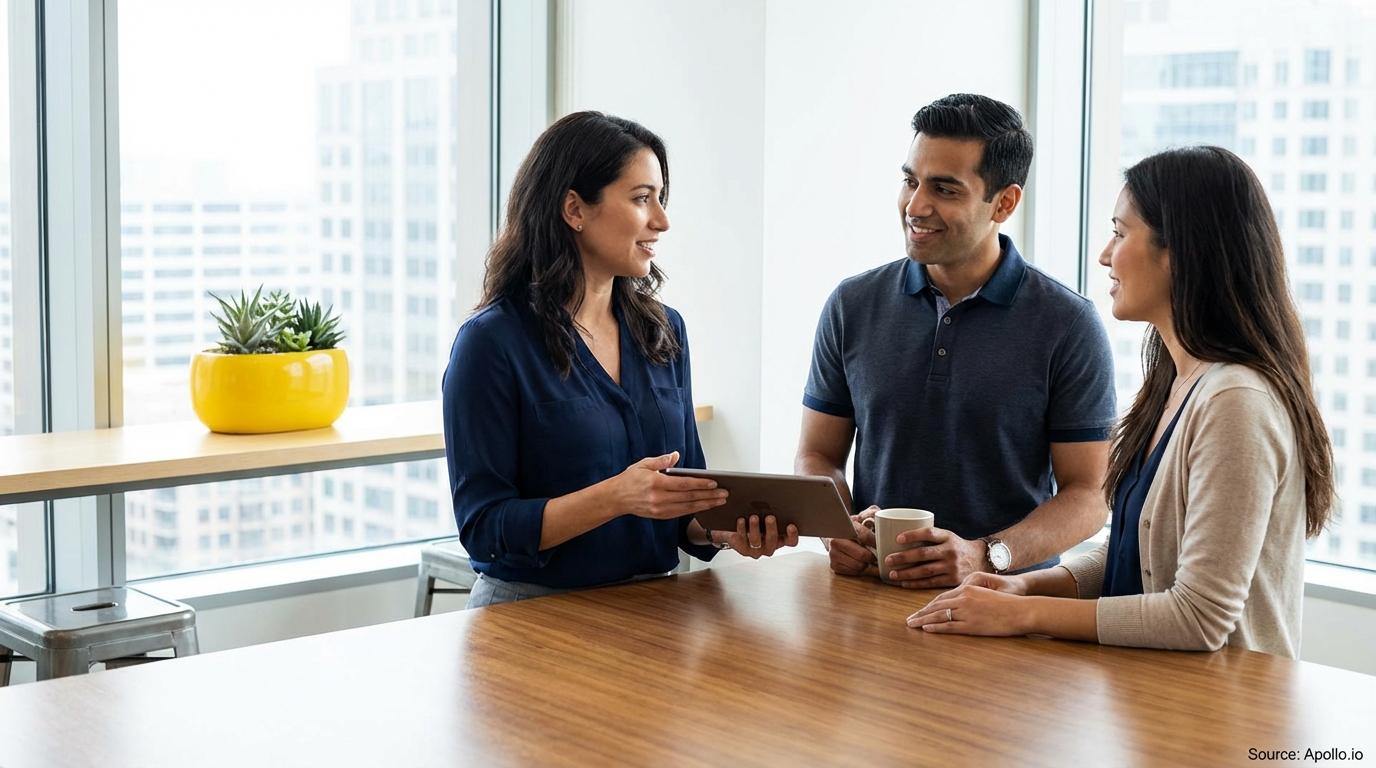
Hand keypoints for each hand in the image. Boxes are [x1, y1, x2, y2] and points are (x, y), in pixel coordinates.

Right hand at [612, 452, 727, 519]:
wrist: (616, 498)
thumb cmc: (630, 479)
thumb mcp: (643, 464)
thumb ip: (661, 460)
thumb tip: (676, 455)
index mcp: (655, 483)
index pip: (683, 485)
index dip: (700, 484)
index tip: (715, 483)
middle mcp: (659, 498)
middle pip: (689, 498)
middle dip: (709, 496)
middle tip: (724, 494)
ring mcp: (660, 509)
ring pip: (687, 508)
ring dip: (705, 505)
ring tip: (719, 501)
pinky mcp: (660, 515)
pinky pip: (681, 513)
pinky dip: (694, 510)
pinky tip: (704, 506)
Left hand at [720, 515, 799, 558]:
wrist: (737, 530)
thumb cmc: (755, 521)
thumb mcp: (766, 514)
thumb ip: (771, 508)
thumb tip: (768, 496)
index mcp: (780, 539)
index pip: (790, 541)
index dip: (792, 535)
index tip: (790, 525)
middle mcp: (768, 546)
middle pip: (772, 540)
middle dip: (771, 528)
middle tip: (770, 517)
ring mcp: (756, 549)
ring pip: (756, 541)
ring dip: (755, 528)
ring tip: (754, 517)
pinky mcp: (743, 549)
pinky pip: (742, 540)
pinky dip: (742, 529)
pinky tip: (741, 520)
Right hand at [824, 506, 877, 575]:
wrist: (838, 533)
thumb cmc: (855, 526)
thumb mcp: (863, 515)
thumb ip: (871, 513)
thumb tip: (877, 519)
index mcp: (844, 527)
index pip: (864, 537)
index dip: (876, 542)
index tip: (881, 544)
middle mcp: (835, 541)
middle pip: (863, 555)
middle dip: (872, 555)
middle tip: (875, 553)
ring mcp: (833, 554)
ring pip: (859, 566)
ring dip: (866, 563)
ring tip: (866, 556)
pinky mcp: (834, 565)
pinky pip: (853, 572)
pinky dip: (859, 569)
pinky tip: (858, 560)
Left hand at [881, 527, 988, 588]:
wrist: (981, 560)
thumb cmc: (956, 547)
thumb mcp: (947, 537)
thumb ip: (930, 538)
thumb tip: (898, 538)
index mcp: (947, 536)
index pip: (929, 533)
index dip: (913, 535)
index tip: (897, 539)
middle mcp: (950, 551)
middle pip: (923, 554)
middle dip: (903, 557)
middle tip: (888, 559)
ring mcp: (952, 566)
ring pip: (925, 570)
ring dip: (906, 573)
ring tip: (892, 574)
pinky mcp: (953, 580)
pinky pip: (931, 583)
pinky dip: (916, 583)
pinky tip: (904, 583)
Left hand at [904, 573, 1033, 635]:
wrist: (1022, 609)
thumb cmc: (1008, 600)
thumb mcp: (986, 589)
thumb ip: (971, 592)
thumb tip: (959, 597)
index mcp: (967, 589)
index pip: (942, 597)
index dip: (929, 604)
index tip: (919, 609)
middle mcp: (964, 599)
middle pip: (936, 606)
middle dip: (921, 612)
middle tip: (909, 618)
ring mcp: (967, 613)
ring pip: (939, 616)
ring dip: (923, 620)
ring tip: (912, 624)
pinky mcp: (973, 626)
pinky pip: (950, 627)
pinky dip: (937, 627)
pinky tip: (926, 628)